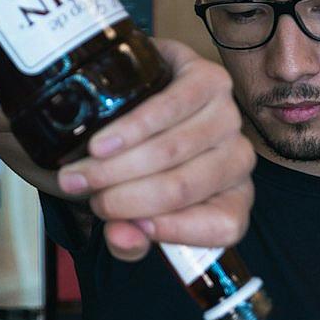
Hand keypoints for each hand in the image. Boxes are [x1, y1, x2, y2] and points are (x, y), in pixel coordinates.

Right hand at [56, 38, 254, 261]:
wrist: (141, 99)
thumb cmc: (142, 166)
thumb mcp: (134, 211)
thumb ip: (130, 239)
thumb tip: (121, 238)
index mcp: (233, 198)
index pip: (224, 225)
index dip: (172, 232)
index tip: (120, 227)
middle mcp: (239, 160)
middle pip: (184, 187)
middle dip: (123, 198)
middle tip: (81, 195)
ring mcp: (228, 118)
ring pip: (172, 150)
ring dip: (117, 166)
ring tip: (81, 171)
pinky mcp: (211, 80)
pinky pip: (171, 107)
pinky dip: (131, 129)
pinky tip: (103, 142)